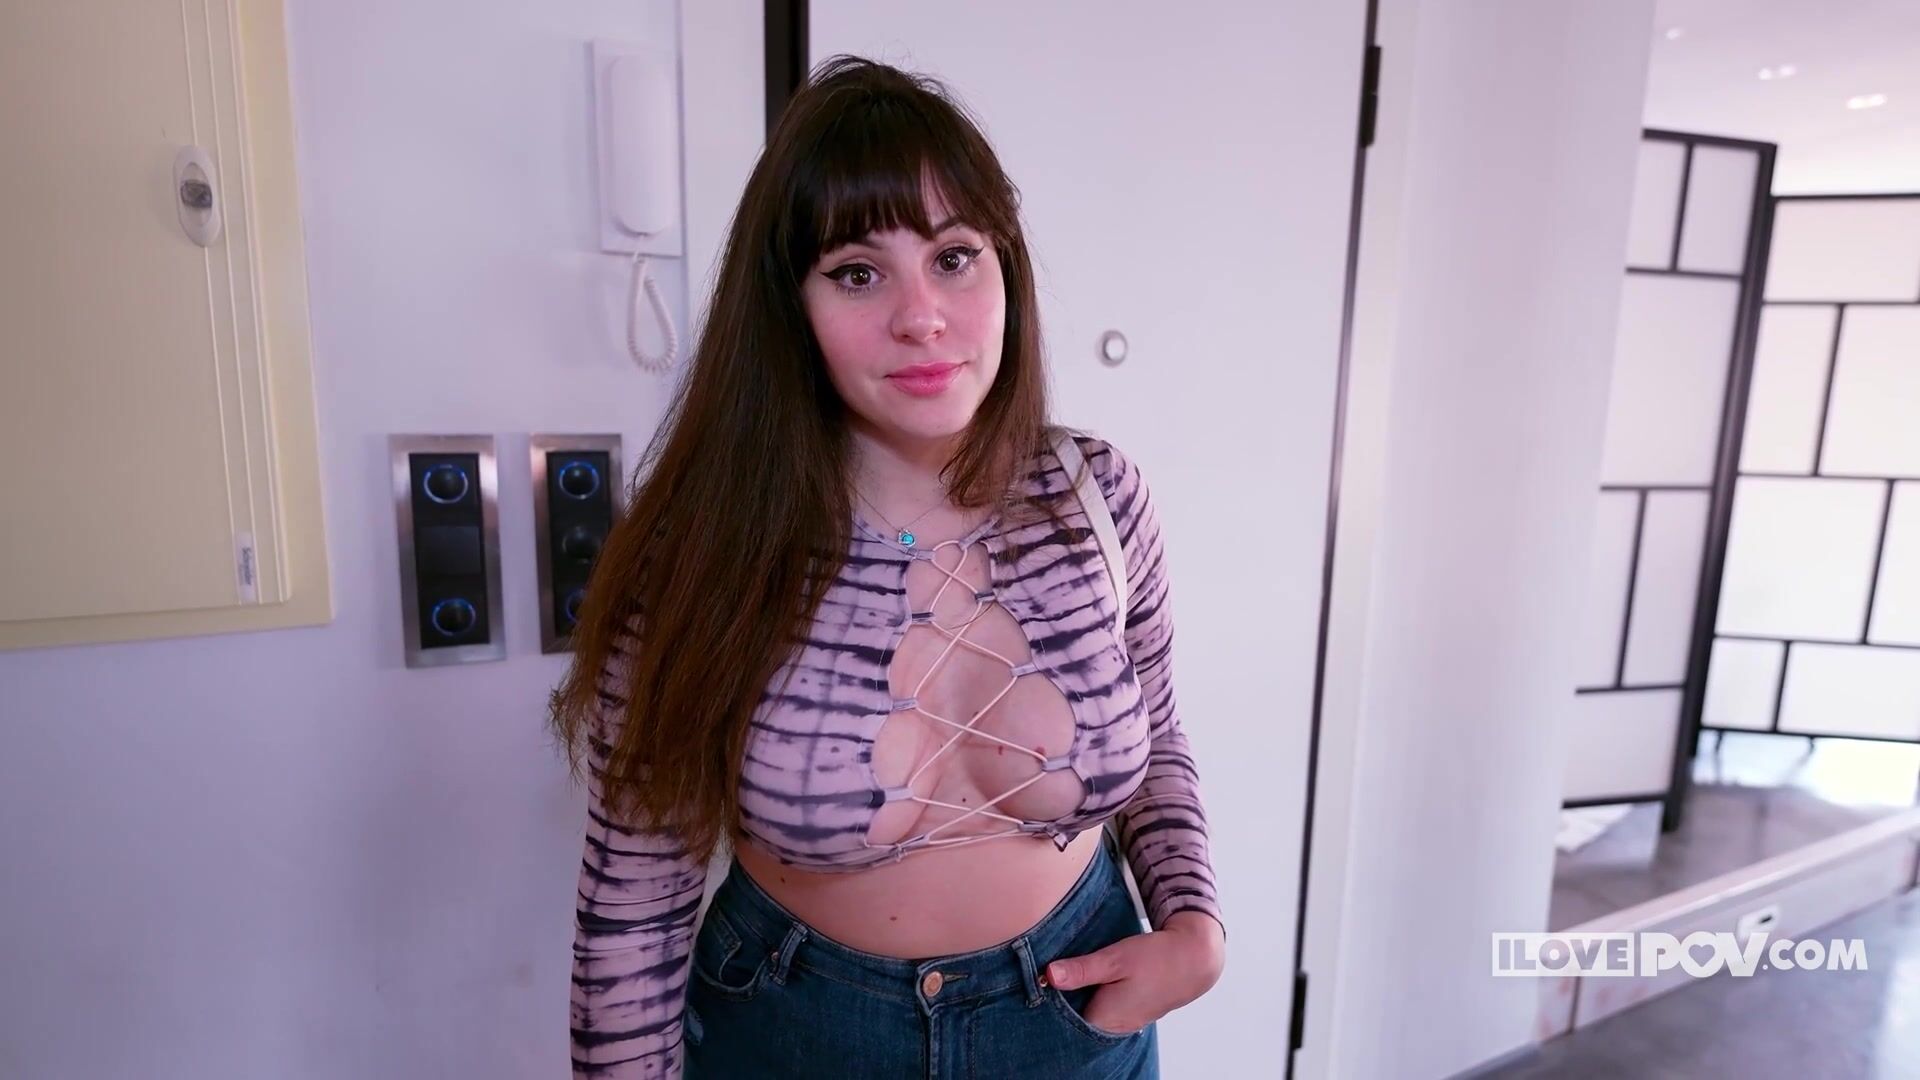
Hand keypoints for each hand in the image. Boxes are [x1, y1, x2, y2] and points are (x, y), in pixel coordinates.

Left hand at [1041, 911, 1225, 1034]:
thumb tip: (1048, 976)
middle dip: (1060, 1001)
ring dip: (1077, 997)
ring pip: (1089, 1014)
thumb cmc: (1156, 958)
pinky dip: (1093, 996)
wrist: (1194, 958)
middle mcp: (1113, 1029)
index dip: (1047, 1003)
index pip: (1062, 1021)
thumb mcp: (1115, 958)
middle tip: (1046, 975)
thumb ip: (1082, 970)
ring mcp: (1124, 1023)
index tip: (1036, 984)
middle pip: (1074, 1020)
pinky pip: (1103, 1010)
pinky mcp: (1131, 1013)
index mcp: (1105, 1020)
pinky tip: (1089, 980)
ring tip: (1065, 975)